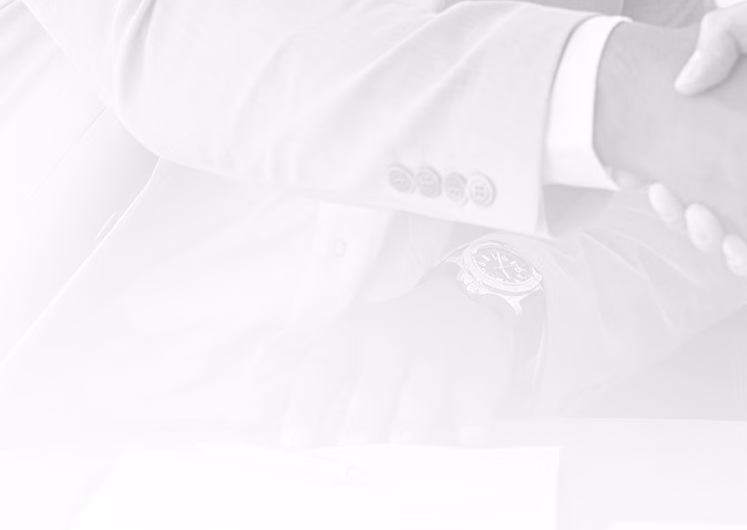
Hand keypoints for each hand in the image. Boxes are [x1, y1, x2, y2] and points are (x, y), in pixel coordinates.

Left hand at [277, 271, 517, 448]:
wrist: (466, 302)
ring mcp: (439, 356)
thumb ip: (314, 382)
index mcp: (355, 336)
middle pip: (376, 382)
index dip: (307, 405)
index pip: (324, 369)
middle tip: (353, 445)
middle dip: (364, 415)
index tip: (294, 441)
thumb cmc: (393, 339)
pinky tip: (466, 434)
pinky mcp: (479, 370)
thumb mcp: (350, 341)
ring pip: (423, 389)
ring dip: (412, 418)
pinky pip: (475, 396)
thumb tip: (267, 422)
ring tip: (402, 441)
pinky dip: (471, 416)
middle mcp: (395, 342)